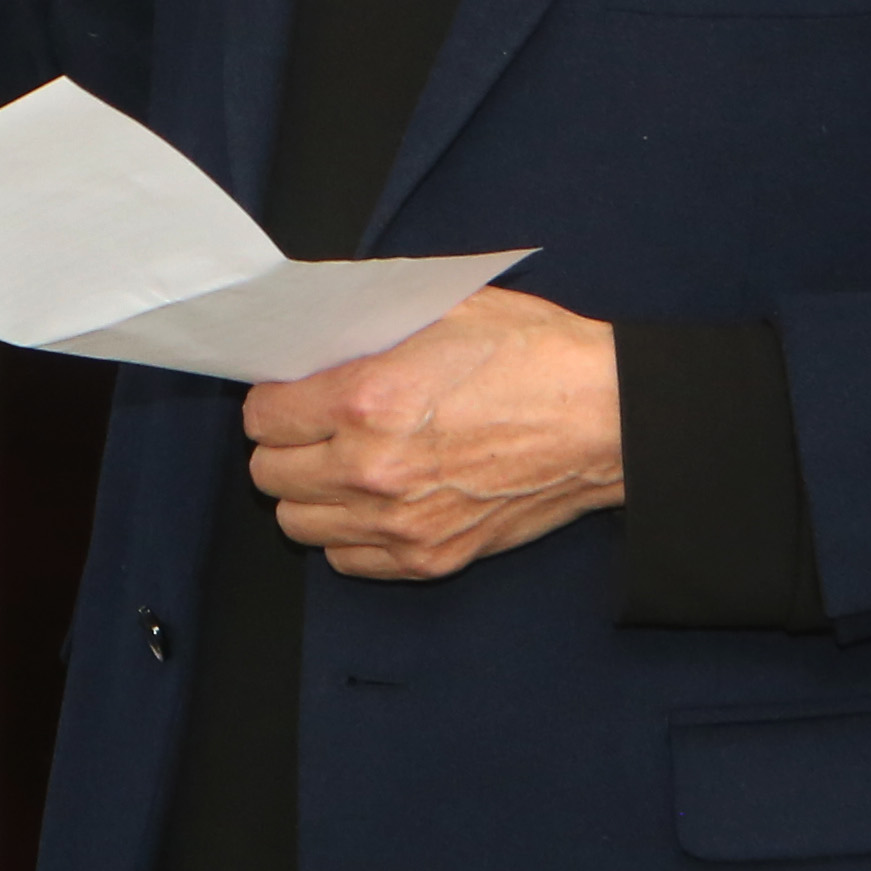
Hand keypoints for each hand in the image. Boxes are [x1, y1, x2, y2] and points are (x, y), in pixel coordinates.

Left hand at [243, 289, 621, 582]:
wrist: (605, 419)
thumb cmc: (533, 355)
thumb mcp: (442, 311)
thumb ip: (367, 332)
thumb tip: (312, 343)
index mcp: (369, 398)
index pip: (264, 415)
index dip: (275, 399)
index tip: (292, 394)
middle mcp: (373, 467)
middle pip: (269, 474)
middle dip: (285, 446)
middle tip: (315, 427)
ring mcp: (399, 522)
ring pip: (297, 524)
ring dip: (311, 493)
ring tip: (342, 466)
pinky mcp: (429, 558)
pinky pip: (345, 560)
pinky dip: (349, 534)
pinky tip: (376, 501)